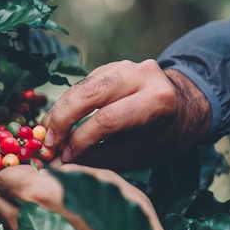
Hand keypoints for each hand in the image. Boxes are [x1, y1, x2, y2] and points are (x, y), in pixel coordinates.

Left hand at [0, 164, 175, 229]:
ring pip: (6, 224)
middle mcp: (27, 221)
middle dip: (11, 195)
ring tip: (46, 215)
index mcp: (41, 194)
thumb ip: (67, 172)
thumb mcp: (102, 180)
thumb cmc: (125, 219)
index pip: (3, 177)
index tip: (29, 176)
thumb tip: (47, 172)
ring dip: (18, 216)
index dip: (15, 174)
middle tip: (34, 194)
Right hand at [41, 59, 211, 169]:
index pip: (108, 119)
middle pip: (90, 93)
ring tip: (47, 134)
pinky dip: (67, 102)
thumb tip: (61, 163)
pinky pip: (83, 83)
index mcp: (156, 101)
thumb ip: (100, 157)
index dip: (81, 139)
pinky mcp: (112, 66)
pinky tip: (59, 120)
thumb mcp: (137, 155)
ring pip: (82, 86)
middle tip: (47, 142)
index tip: (63, 157)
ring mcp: (126, 66)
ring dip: (60, 110)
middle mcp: (142, 75)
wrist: (183, 108)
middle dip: (62, 118)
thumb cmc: (161, 138)